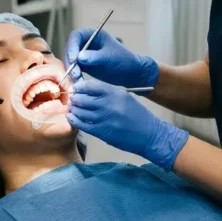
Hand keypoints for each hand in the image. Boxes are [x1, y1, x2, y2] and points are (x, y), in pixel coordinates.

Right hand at [65, 27, 157, 89]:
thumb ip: (95, 57)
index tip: (74, 59)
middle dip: (70, 62)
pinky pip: (74, 69)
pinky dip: (74, 76)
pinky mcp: (83, 65)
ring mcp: (83, 54)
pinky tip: (79, 84)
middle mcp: (85, 43)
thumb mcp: (111, 57)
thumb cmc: (124, 60)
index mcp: (93, 35)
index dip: (72, 46)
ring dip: (71, 71)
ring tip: (78, 81)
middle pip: (70, 49)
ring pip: (70, 60)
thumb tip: (79, 57)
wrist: (130, 73)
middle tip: (75, 74)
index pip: (76, 36)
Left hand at [68, 77, 187, 169]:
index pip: (90, 86)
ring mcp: (104, 119)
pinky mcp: (102, 132)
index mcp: (115, 93)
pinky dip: (75, 120)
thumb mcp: (125, 97)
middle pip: (82, 98)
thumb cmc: (137, 115)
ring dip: (74, 110)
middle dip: (74, 99)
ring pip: (80, 112)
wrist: (149, 134)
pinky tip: (72, 118)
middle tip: (72, 100)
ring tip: (72, 109)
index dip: (80, 87)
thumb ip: (107, 93)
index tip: (76, 89)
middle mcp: (109, 104)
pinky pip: (82, 125)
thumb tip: (87, 91)